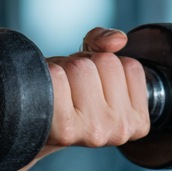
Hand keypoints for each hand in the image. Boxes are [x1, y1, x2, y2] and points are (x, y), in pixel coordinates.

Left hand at [46, 28, 150, 149]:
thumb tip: (118, 39)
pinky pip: (56, 76)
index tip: (91, 84)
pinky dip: (45, 73)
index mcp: (138, 120)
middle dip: (82, 62)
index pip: (128, 65)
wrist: (33, 121)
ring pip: (80, 66)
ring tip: (57, 89)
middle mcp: (121, 130)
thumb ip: (104, 44)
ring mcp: (96, 131)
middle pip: (104, 62)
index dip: (103, 63)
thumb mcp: (90, 65)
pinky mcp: (66, 129)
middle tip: (69, 85)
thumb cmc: (66, 92)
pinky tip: (44, 93)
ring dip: (63, 67)